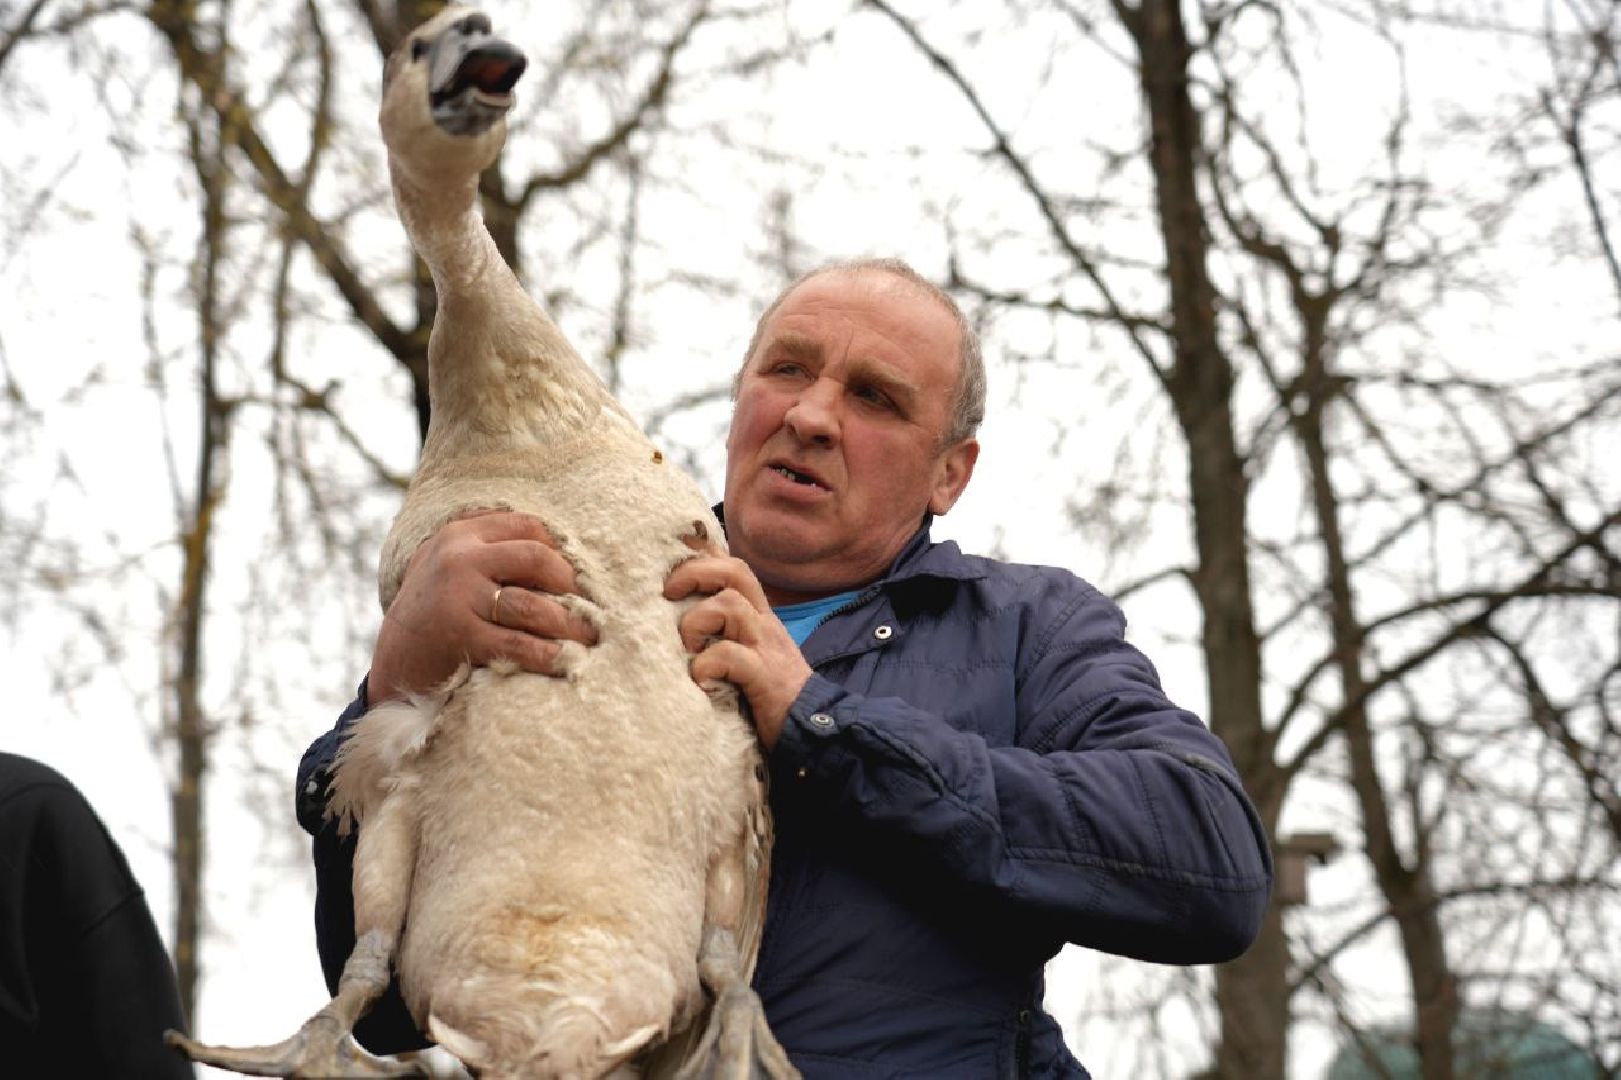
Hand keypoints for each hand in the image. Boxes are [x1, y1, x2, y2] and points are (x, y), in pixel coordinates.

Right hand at [368, 511, 597, 703]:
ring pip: (532, 604)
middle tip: (594, 608)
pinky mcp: (458, 636)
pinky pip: (517, 644)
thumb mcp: (452, 567)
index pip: (527, 526)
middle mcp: (458, 558)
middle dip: (572, 585)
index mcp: (461, 534)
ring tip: (591, 638)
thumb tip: (559, 546)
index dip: (562, 549)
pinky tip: (567, 662)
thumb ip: (490, 548)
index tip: (581, 576)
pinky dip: (548, 654)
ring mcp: (456, 596)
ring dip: (570, 624)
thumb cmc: (437, 614)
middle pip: (536, 558)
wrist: (394, 664)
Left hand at [665, 551, 812, 750]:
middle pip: (735, 571)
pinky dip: (706, 664)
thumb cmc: (770, 694)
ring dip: (697, 621)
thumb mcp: (748, 653)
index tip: (672, 555)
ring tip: (688, 648)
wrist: (814, 729)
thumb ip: (725, 633)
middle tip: (668, 593)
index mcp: (758, 616)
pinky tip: (699, 679)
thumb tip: (680, 619)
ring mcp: (766, 648)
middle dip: (695, 572)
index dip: (702, 552)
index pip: (733, 566)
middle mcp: (764, 623)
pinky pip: (731, 656)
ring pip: (731, 605)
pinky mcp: (765, 677)